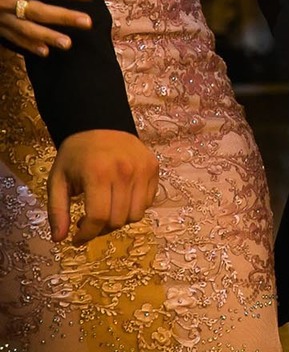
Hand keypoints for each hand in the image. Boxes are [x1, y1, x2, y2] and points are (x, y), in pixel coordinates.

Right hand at [0, 0, 94, 56]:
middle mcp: (7, 1)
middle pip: (38, 11)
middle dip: (63, 17)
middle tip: (87, 23)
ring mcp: (0, 16)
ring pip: (26, 29)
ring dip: (47, 37)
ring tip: (68, 44)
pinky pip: (12, 38)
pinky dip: (28, 46)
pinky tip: (45, 51)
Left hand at [47, 129, 158, 243]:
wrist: (100, 125)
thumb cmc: (76, 155)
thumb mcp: (57, 181)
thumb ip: (57, 210)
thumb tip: (60, 239)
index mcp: (98, 174)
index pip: (98, 217)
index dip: (87, 235)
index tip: (77, 239)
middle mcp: (124, 172)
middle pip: (118, 219)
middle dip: (102, 228)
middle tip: (91, 221)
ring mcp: (142, 169)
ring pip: (136, 214)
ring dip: (120, 219)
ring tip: (107, 210)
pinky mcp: (153, 168)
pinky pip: (148, 201)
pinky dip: (135, 207)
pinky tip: (121, 199)